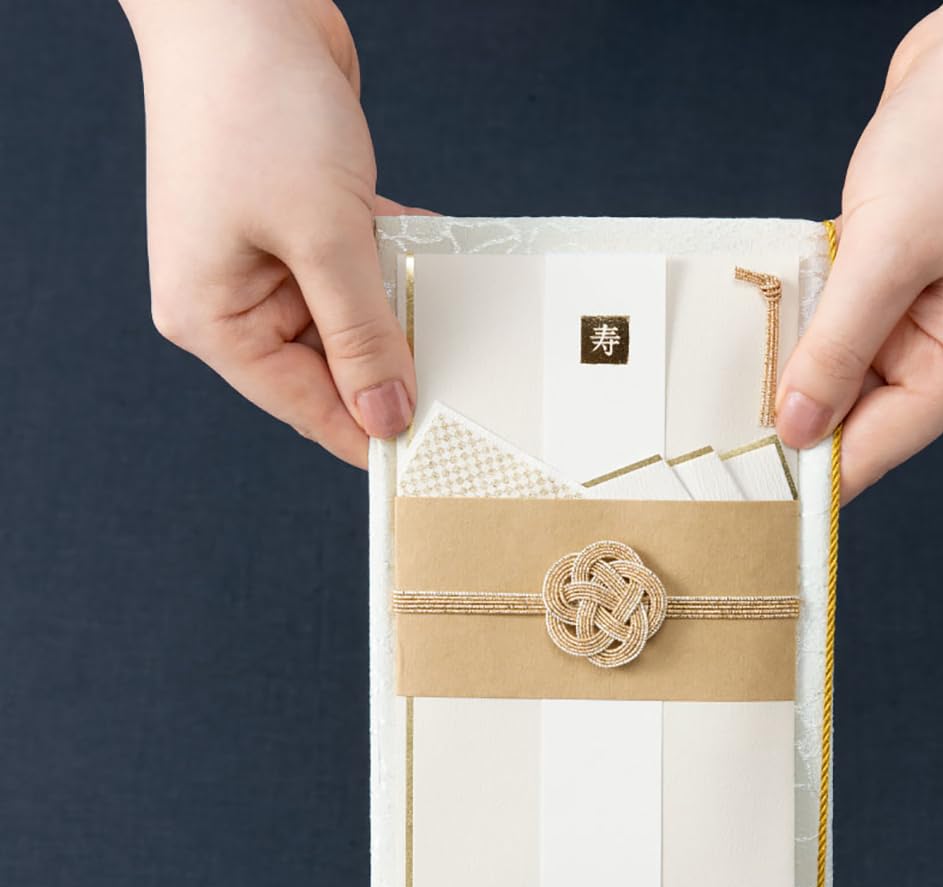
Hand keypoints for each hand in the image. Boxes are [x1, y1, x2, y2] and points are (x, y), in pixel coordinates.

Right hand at [121, 0, 425, 466]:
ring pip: (352, 316)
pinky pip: (358, 266)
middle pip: (332, 365)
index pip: (304, 406)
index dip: (368, 432)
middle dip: (392, 365)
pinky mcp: (300, 221)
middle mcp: (235, 296)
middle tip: (461, 384)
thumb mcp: (322, 237)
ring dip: (398, 307)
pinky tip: (427, 252)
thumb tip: (387, 413)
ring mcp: (268, 257)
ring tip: (448, 314)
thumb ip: (362, 333)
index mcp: (213, 318)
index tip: (428, 456)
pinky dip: (393, 260)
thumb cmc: (255, 106)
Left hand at [774, 0, 942, 501]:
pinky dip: (808, 320)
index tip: (750, 496)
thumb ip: (837, 348)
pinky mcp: (899, 278)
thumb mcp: (888, 252)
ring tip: (731, 378)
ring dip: (796, 365)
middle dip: (796, 416)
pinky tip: (768, 318)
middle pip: (858, 415)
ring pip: (844, 369)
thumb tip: (800, 431)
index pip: (878, 447)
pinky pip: (842, 322)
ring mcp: (924, 313)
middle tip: (719, 430)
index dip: (815, 474)